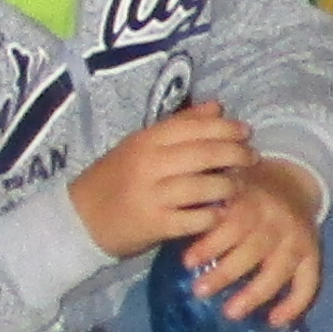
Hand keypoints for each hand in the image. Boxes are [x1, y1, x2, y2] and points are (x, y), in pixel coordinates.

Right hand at [69, 102, 257, 258]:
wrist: (80, 218)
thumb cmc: (116, 178)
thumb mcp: (141, 145)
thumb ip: (180, 125)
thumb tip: (217, 106)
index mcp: (147, 140)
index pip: (193, 127)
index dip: (225, 127)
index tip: (245, 132)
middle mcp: (150, 164)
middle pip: (204, 154)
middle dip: (236, 154)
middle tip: (252, 158)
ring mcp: (152, 195)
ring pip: (204, 186)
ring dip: (228, 186)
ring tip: (238, 186)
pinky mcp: (155, 224)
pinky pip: (195, 219)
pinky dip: (213, 215)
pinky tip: (221, 213)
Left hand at [175, 157, 328, 328]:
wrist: (292, 184)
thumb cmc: (246, 194)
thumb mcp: (226, 188)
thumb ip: (206, 205)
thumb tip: (170, 227)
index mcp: (253, 200)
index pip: (234, 222)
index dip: (211, 244)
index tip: (187, 262)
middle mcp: (278, 219)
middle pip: (254, 248)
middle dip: (226, 272)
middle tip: (199, 292)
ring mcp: (298, 238)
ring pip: (279, 269)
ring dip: (255, 293)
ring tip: (230, 312)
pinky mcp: (313, 254)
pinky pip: (309, 282)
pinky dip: (294, 304)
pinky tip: (274, 321)